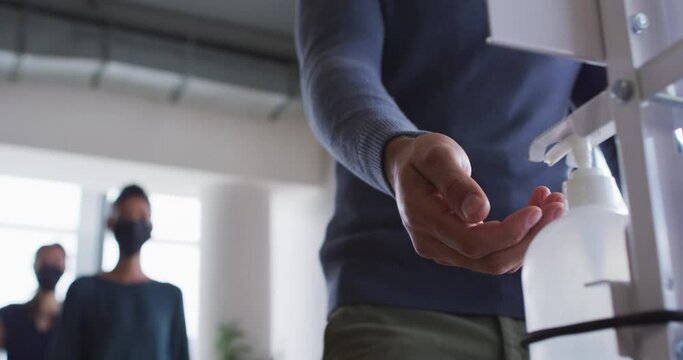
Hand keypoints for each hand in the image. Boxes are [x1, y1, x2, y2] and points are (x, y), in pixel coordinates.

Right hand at [384, 133, 564, 273]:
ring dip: (529, 238)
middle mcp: (433, 244)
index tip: (536, 210)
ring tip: (551, 204)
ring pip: (495, 260)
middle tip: (556, 207)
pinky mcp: (457, 250)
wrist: (405, 166)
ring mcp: (445, 251)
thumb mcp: (436, 157)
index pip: (472, 243)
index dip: (509, 233)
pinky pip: (493, 253)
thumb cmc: (420, 157)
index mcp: (424, 220)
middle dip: (529, 238)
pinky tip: (535, 211)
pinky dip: (519, 237)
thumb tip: (478, 212)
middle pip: (489, 260)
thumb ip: (455, 184)